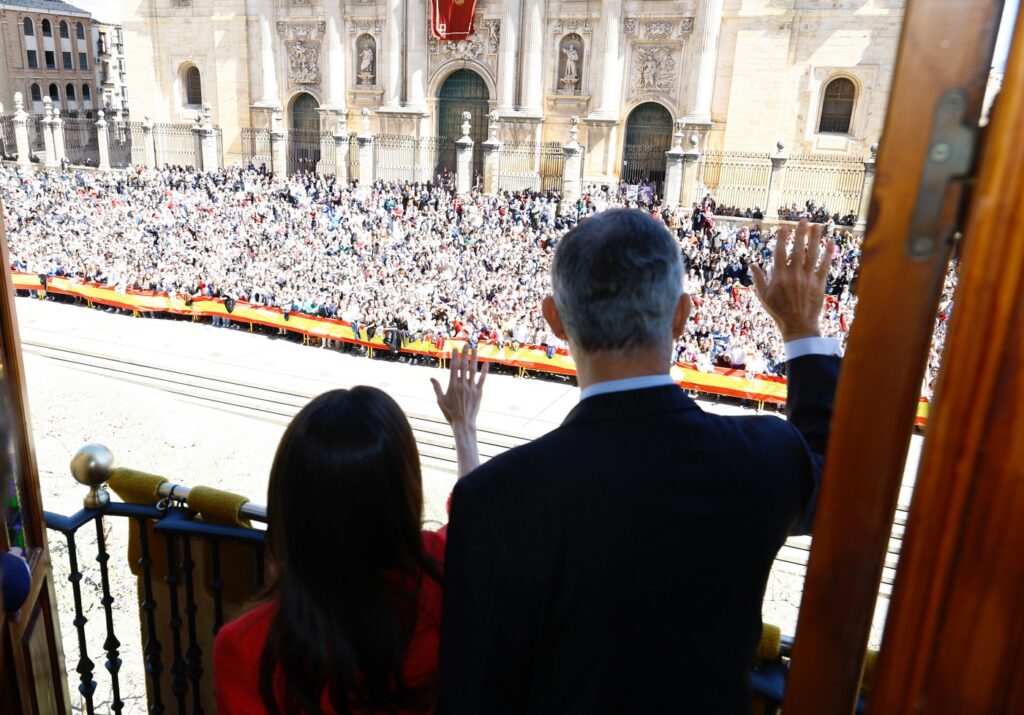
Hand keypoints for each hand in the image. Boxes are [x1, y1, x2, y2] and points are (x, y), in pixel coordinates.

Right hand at [431, 344, 488, 429]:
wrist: (463, 423)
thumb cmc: (450, 413)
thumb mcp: (440, 400)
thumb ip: (436, 388)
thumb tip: (431, 377)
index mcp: (452, 385)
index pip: (454, 367)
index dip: (454, 357)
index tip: (455, 349)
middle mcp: (462, 385)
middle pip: (463, 366)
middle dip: (464, 354)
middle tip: (466, 344)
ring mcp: (471, 388)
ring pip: (473, 370)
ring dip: (474, 358)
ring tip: (475, 349)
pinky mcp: (479, 392)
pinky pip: (482, 379)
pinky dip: (484, 371)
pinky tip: (486, 363)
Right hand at [750, 219, 833, 341]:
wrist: (798, 325)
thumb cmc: (778, 311)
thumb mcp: (763, 296)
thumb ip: (758, 279)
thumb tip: (752, 264)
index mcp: (779, 277)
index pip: (779, 253)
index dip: (781, 239)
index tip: (784, 228)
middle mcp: (794, 275)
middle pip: (798, 249)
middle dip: (801, 233)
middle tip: (804, 220)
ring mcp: (808, 278)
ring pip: (812, 254)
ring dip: (815, 239)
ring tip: (817, 226)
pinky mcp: (819, 283)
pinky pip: (824, 265)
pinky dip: (828, 254)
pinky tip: (831, 243)